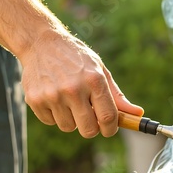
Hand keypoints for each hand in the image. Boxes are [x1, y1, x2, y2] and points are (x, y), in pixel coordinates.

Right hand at [20, 31, 143, 137]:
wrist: (40, 43)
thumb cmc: (76, 58)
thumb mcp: (100, 71)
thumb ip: (116, 96)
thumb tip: (138, 114)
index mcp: (94, 80)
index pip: (108, 117)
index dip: (111, 129)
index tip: (109, 129)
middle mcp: (73, 89)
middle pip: (89, 130)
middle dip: (92, 128)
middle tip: (90, 118)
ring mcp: (52, 95)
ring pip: (68, 127)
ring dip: (72, 120)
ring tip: (69, 101)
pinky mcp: (35, 99)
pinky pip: (51, 122)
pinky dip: (55, 115)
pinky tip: (54, 98)